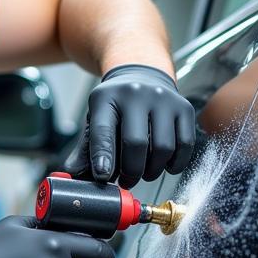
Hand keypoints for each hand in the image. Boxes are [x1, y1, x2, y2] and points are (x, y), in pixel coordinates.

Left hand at [65, 64, 195, 187]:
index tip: (103, 176)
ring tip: (144, 172)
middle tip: (127, 181)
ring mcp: (163, 99)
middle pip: (136, 143)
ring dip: (153, 171)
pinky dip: (175, 164)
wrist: (143, 76)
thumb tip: (73, 175)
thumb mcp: (96, 119)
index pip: (103, 131)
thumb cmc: (116, 106)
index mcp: (106, 97)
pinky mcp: (184, 107)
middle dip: (131, 171)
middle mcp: (136, 94)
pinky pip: (185, 145)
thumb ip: (86, 149)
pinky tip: (164, 165)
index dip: (103, 157)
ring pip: (163, 148)